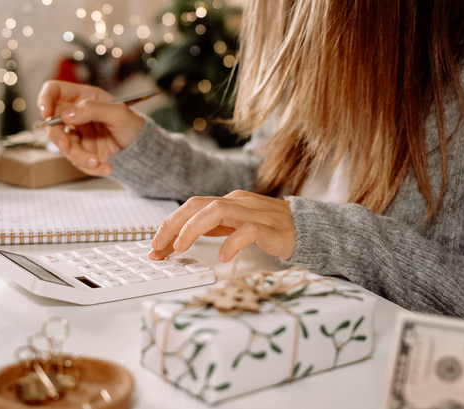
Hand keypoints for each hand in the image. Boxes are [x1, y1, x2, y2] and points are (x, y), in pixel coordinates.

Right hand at [36, 80, 144, 175]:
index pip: (55, 91)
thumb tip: (66, 114)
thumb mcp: (118, 113)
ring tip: (97, 161)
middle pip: (52, 122)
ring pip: (63, 146)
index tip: (46, 111)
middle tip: (65, 145)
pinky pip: (77, 161)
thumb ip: (92, 109)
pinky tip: (107, 167)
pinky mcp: (83, 153)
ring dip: (79, 156)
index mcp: (83, 98)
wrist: (143, 150)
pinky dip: (90, 167)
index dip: (45, 98)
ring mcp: (78, 135)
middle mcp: (77, 115)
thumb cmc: (133, 125)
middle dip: (57, 136)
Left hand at [149, 190, 295, 261]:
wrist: (309, 229)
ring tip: (181, 248)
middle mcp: (238, 202)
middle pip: (197, 205)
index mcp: (228, 202)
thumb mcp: (235, 226)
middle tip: (158, 248)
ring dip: (194, 228)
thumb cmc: (271, 229)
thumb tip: (180, 239)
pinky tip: (223, 257)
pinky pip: (248, 231)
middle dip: (173, 225)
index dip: (169, 225)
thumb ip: (213, 228)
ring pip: (217, 211)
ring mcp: (254, 213)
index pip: (191, 207)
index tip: (154, 246)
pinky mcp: (270, 228)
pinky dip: (232, 243)